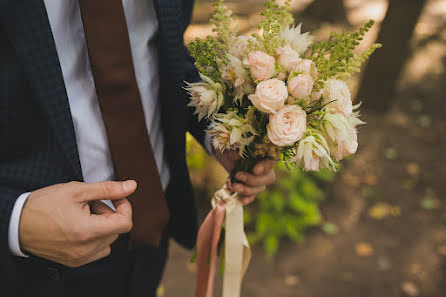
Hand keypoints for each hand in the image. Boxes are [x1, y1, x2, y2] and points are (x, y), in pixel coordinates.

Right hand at [19, 180, 135, 266]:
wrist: (17, 223)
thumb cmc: (44, 205)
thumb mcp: (77, 190)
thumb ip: (107, 189)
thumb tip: (131, 186)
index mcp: (87, 231)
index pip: (125, 223)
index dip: (125, 207)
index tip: (116, 198)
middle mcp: (86, 249)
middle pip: (116, 230)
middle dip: (109, 213)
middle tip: (90, 203)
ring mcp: (81, 258)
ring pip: (108, 240)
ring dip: (102, 225)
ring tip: (82, 215)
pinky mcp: (75, 262)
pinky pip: (98, 250)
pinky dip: (95, 237)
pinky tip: (79, 227)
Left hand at [214, 150, 276, 204]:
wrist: (228, 154)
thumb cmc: (234, 146)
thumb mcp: (234, 145)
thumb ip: (235, 150)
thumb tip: (231, 155)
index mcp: (266, 154)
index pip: (272, 160)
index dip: (265, 166)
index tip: (255, 170)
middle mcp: (266, 168)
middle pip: (267, 178)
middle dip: (252, 180)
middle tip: (238, 175)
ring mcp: (259, 179)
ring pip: (259, 188)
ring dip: (246, 189)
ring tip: (233, 186)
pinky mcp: (251, 187)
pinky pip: (252, 195)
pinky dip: (247, 198)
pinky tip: (242, 201)